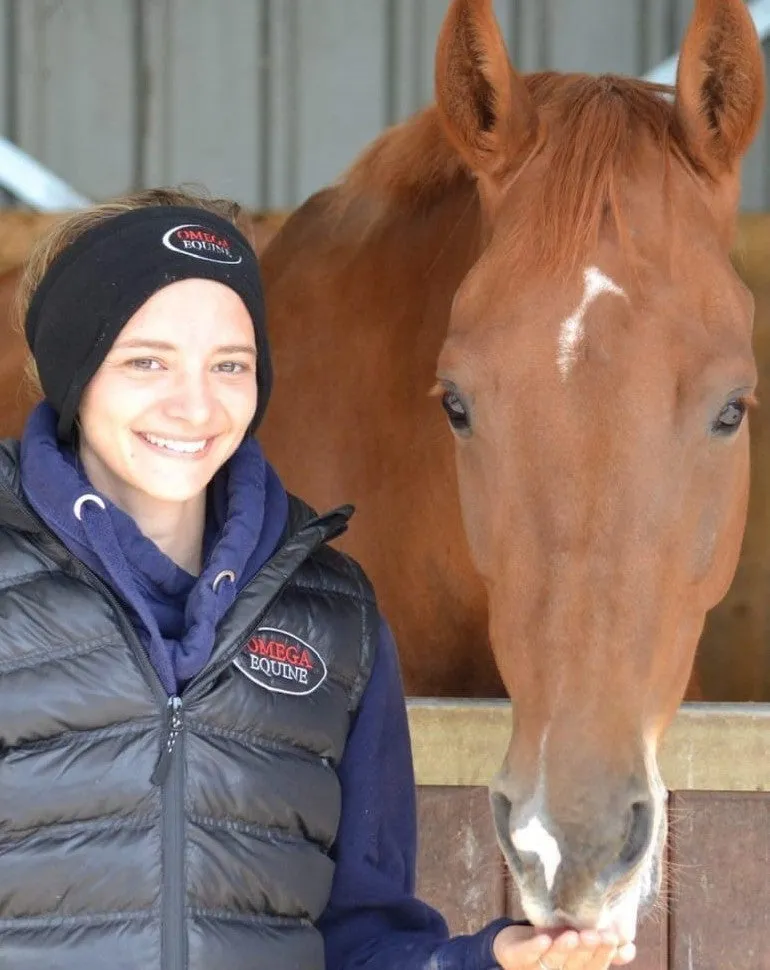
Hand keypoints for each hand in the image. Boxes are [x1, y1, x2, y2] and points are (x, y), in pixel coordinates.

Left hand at [492, 925, 636, 968]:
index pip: (594, 966)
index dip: (604, 954)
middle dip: (587, 950)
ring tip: (573, 935)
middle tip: (595, 935)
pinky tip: (543, 939)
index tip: (613, 938)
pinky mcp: (515, 957)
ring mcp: (536, 966)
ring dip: (564, 949)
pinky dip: (534, 948)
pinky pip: (525, 954)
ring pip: (553, 959)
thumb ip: (602, 948)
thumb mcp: (579, 945)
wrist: (513, 945)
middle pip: (575, 964)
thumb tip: (630, 948)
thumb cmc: (552, 945)